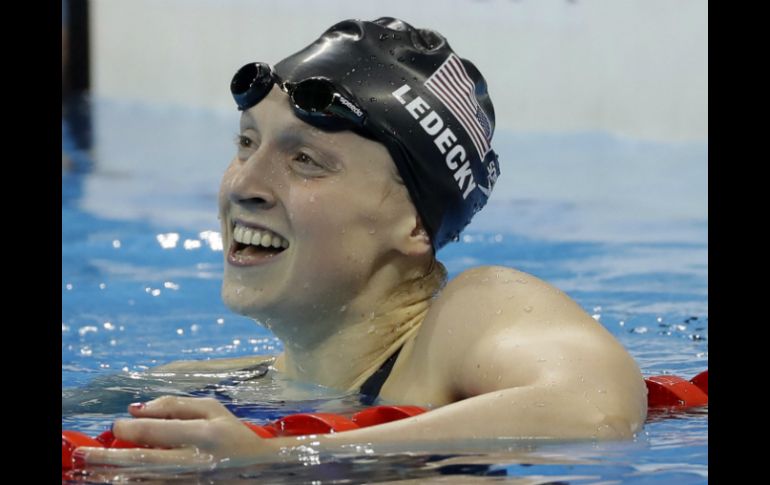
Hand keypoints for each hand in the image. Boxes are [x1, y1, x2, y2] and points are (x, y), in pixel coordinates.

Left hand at [73, 396, 274, 468]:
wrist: (261, 469)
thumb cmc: (233, 435)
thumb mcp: (213, 410)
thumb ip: (175, 405)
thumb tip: (137, 407)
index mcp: (204, 434)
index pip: (156, 431)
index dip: (129, 428)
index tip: (117, 425)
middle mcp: (196, 461)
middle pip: (143, 460)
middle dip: (109, 456)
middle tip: (85, 454)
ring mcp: (190, 482)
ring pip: (144, 480)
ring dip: (114, 474)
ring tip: (91, 469)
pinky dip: (133, 483)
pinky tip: (119, 478)